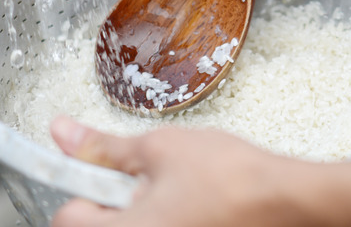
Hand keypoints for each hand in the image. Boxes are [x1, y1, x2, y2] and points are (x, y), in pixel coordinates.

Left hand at [50, 116, 350, 226]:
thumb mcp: (159, 148)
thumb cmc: (229, 176)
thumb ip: (102, 147)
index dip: (84, 185)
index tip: (103, 169)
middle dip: (114, 201)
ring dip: (143, 212)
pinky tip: (193, 207)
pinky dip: (169, 219)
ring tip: (176, 191)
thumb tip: (61, 131)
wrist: (289, 203)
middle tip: (147, 179)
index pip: (66, 216)